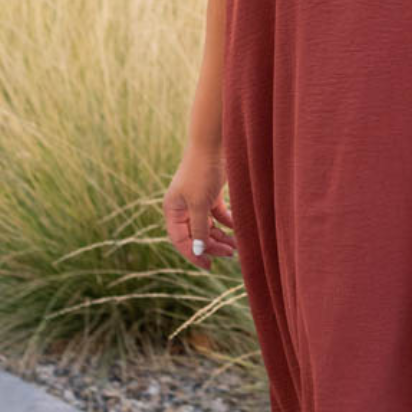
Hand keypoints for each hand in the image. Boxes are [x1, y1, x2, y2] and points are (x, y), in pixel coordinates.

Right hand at [163, 147, 237, 269]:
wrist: (213, 145)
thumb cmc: (201, 172)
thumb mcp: (199, 204)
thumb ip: (199, 229)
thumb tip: (198, 251)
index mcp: (172, 210)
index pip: (180, 240)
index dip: (193, 254)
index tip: (209, 265)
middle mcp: (182, 207)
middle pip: (196, 235)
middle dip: (212, 245)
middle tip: (230, 253)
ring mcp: (197, 201)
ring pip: (208, 227)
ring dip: (221, 237)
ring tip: (237, 245)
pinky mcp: (211, 195)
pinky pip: (218, 216)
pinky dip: (228, 223)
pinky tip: (239, 230)